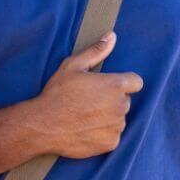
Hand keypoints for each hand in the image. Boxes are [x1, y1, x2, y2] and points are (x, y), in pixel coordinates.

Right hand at [35, 33, 142, 158]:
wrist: (43, 125)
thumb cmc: (57, 93)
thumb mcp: (73, 66)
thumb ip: (96, 51)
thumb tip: (112, 36)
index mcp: (115, 85)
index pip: (136, 82)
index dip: (123, 82)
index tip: (107, 86)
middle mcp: (121, 107)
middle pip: (125, 100)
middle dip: (112, 99)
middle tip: (89, 100)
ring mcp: (117, 127)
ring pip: (118, 118)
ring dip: (108, 117)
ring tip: (85, 115)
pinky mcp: (111, 143)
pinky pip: (113, 135)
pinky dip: (103, 133)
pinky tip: (85, 129)